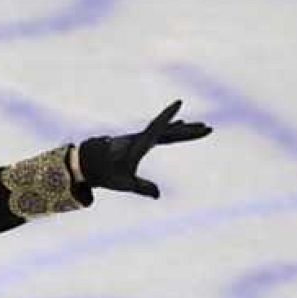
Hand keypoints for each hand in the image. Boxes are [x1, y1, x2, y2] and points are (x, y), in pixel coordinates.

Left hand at [77, 101, 211, 197]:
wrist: (88, 164)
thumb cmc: (104, 173)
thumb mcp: (123, 182)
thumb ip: (141, 187)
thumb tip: (157, 195)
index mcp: (138, 144)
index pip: (157, 128)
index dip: (169, 117)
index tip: (178, 102)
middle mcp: (141, 138)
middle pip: (168, 132)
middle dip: (188, 131)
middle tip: (208, 128)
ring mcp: (140, 139)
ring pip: (165, 132)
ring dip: (183, 130)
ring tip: (201, 126)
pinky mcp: (139, 142)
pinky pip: (159, 134)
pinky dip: (171, 129)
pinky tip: (179, 125)